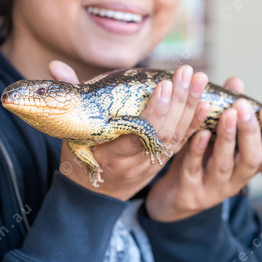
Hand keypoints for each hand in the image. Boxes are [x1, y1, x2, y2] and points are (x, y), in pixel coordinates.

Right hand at [50, 61, 209, 200]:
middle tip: (188, 73)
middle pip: (162, 134)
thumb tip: (55, 66)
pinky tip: (206, 104)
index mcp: (109, 154)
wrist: (93, 195)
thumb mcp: (70, 131)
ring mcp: (151, 164)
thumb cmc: (79, 153)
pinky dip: (195, 124)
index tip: (163, 85)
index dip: (153, 112)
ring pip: (176, 138)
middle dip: (179, 102)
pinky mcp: (162, 162)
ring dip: (191, 108)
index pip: (136, 134)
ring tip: (199, 79)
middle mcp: (134, 162)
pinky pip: (182, 143)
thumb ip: (69, 96)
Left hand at [144, 76, 261, 221]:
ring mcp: (214, 187)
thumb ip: (228, 109)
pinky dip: (198, 151)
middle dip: (249, 131)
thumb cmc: (203, 157)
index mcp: (249, 163)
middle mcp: (237, 178)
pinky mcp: (190, 191)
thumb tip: (236, 81)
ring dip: (227, 138)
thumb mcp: (218, 135)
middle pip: (252, 159)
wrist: (174, 195)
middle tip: (243, 106)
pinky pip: (195, 169)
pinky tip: (200, 133)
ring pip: (224, 164)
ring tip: (227, 114)